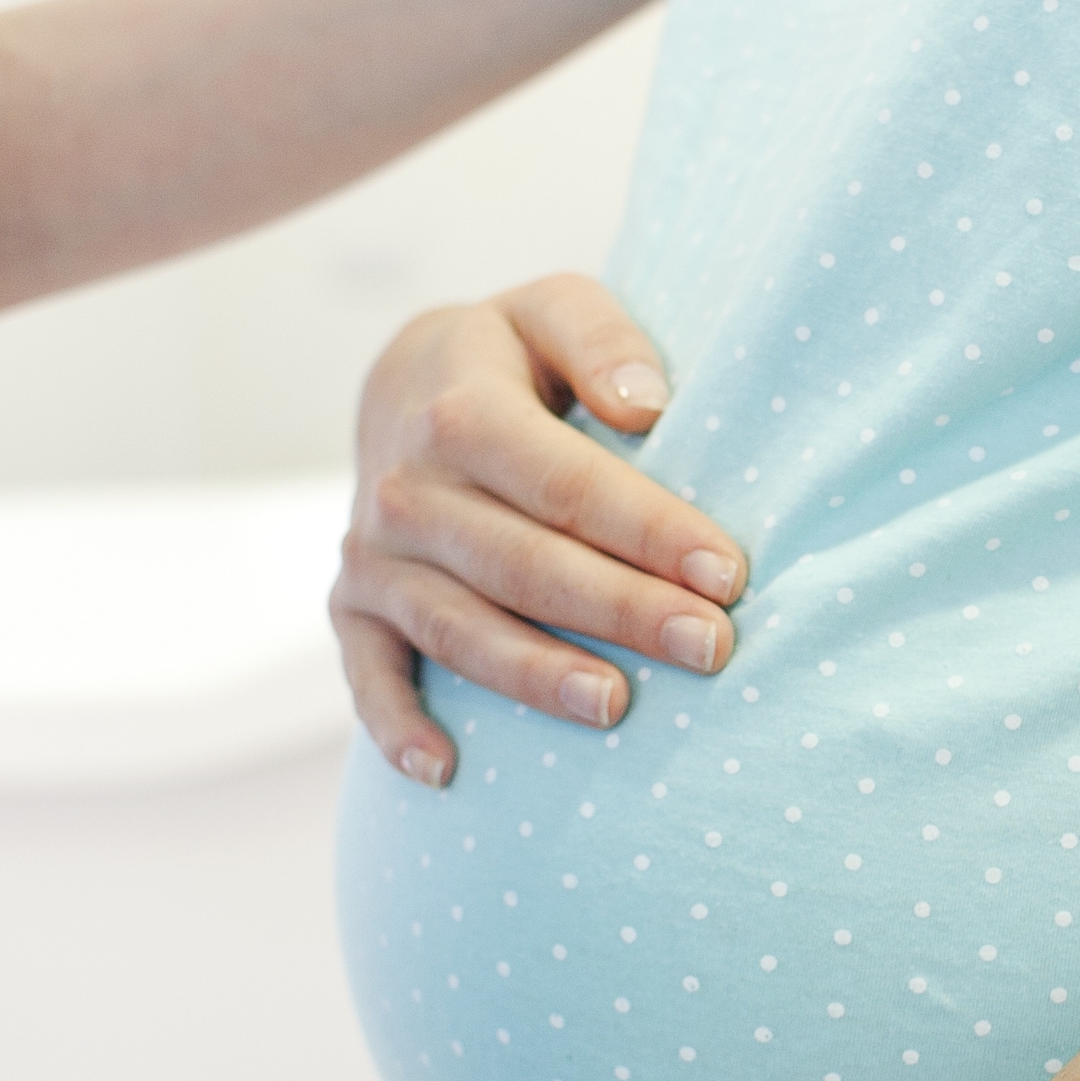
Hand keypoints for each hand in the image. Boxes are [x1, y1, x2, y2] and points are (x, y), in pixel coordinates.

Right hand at [333, 274, 749, 785]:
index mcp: (460, 410)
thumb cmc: (510, 356)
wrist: (402, 384)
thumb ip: (601, 339)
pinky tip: (445, 771)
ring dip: (536, 675)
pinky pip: (368, 674)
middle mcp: (404, 489)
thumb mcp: (552, 308)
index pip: (566, 484)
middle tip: (712, 647)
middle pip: (523, 564)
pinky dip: (396, 725)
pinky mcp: (352, 607)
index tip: (727, 573)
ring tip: (617, 706)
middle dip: (623, 611)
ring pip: (459, 629)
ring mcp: (373, 555)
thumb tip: (647, 408)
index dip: (649, 530)